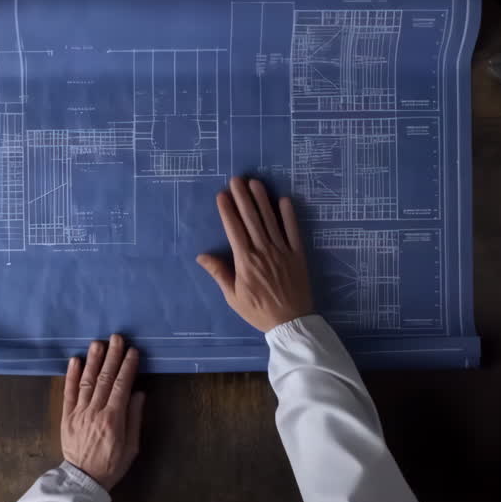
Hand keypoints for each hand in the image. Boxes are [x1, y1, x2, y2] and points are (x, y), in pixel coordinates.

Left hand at [61, 335, 145, 489]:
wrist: (83, 480)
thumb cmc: (112, 465)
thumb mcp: (131, 447)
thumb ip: (134, 419)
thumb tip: (138, 393)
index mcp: (113, 419)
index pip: (122, 386)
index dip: (128, 367)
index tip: (133, 351)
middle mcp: (95, 411)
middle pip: (105, 379)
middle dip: (112, 356)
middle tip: (117, 338)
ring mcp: (79, 412)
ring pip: (86, 381)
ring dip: (93, 360)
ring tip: (98, 343)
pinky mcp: (66, 416)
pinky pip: (68, 392)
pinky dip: (71, 375)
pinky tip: (75, 360)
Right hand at [196, 177, 313, 332]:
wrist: (290, 322)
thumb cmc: (258, 311)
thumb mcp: (233, 297)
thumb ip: (219, 273)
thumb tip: (202, 256)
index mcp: (245, 261)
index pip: (234, 229)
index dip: (227, 211)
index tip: (222, 195)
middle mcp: (263, 251)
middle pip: (251, 219)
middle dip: (243, 197)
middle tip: (237, 179)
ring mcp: (282, 251)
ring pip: (270, 220)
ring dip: (262, 200)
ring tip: (255, 183)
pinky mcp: (298, 254)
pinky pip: (293, 231)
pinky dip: (289, 215)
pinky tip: (284, 200)